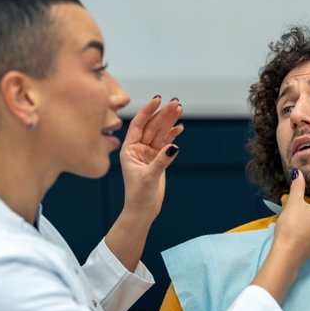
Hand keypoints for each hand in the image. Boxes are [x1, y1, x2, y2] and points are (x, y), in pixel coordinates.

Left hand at [119, 96, 183, 221]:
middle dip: (163, 114)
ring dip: (170, 121)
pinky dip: (173, 135)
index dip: (148, 111)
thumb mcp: (149, 177)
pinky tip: (180, 127)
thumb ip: (161, 160)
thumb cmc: (138, 196)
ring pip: (160, 133)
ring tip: (180, 109)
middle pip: (152, 126)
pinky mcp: (158, 159)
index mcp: (129, 149)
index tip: (158, 100)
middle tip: (176, 103)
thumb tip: (174, 146)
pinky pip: (166, 143)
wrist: (142, 210)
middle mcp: (138, 148)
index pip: (139, 124)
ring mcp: (148, 153)